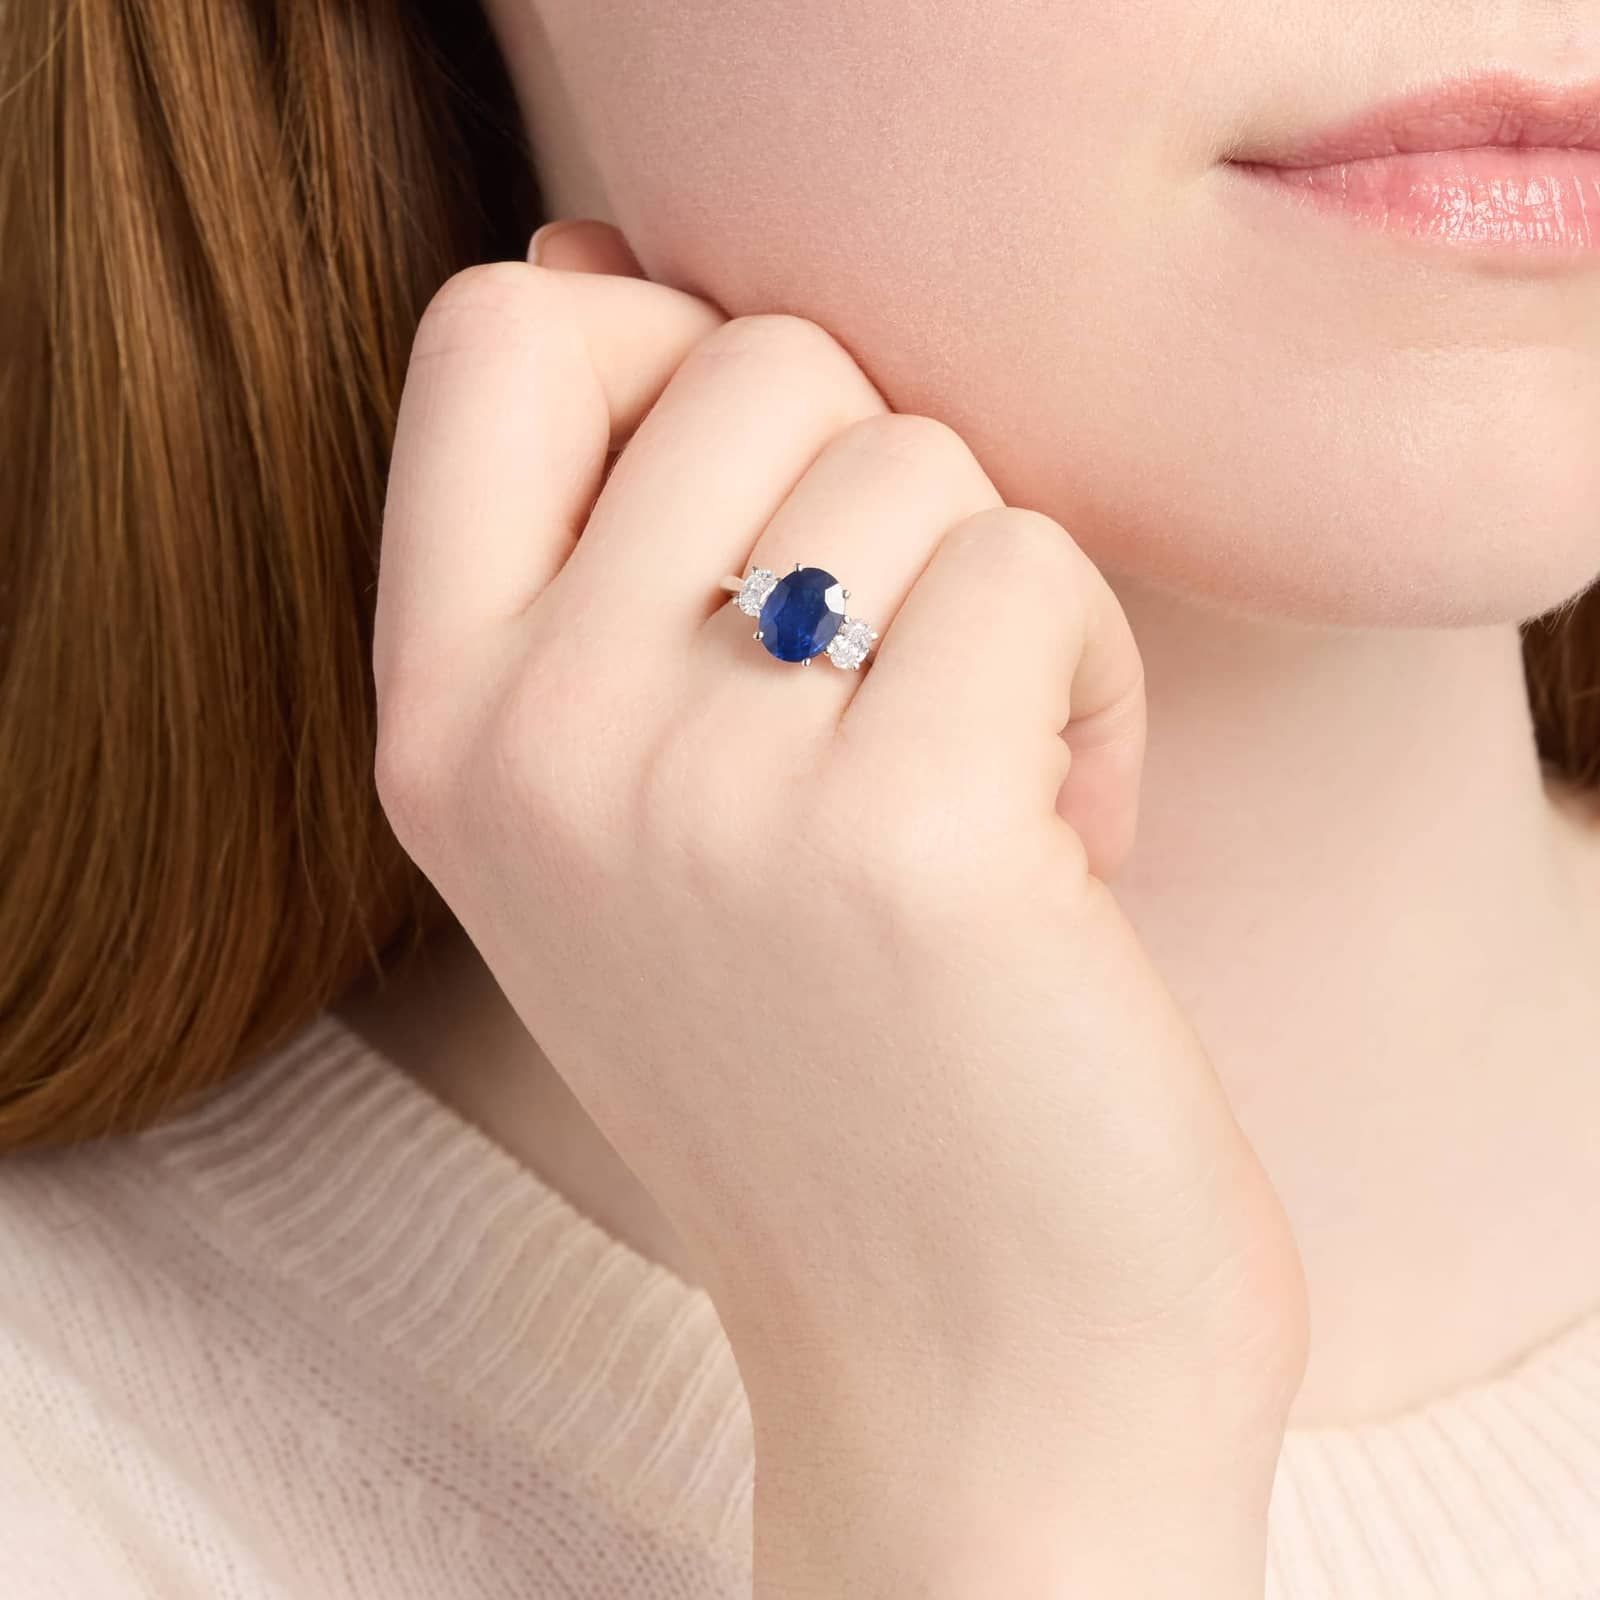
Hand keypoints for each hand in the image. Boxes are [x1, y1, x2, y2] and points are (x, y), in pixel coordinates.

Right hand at [372, 222, 1307, 1595]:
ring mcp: (700, 787)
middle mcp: (532, 740)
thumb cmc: (830, 1054)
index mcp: (440, 724)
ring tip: (988, 787)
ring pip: (920, 454)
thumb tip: (598, 252)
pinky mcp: (902, 830)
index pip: (495, 336)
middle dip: (883, 495)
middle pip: (759, 360)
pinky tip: (1068, 842)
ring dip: (998, 603)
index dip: (658, 342)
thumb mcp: (633, 805)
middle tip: (904, 691)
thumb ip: (599, 545)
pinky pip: (1037, 569)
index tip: (768, 488)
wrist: (961, 1353)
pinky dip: (1092, 681)